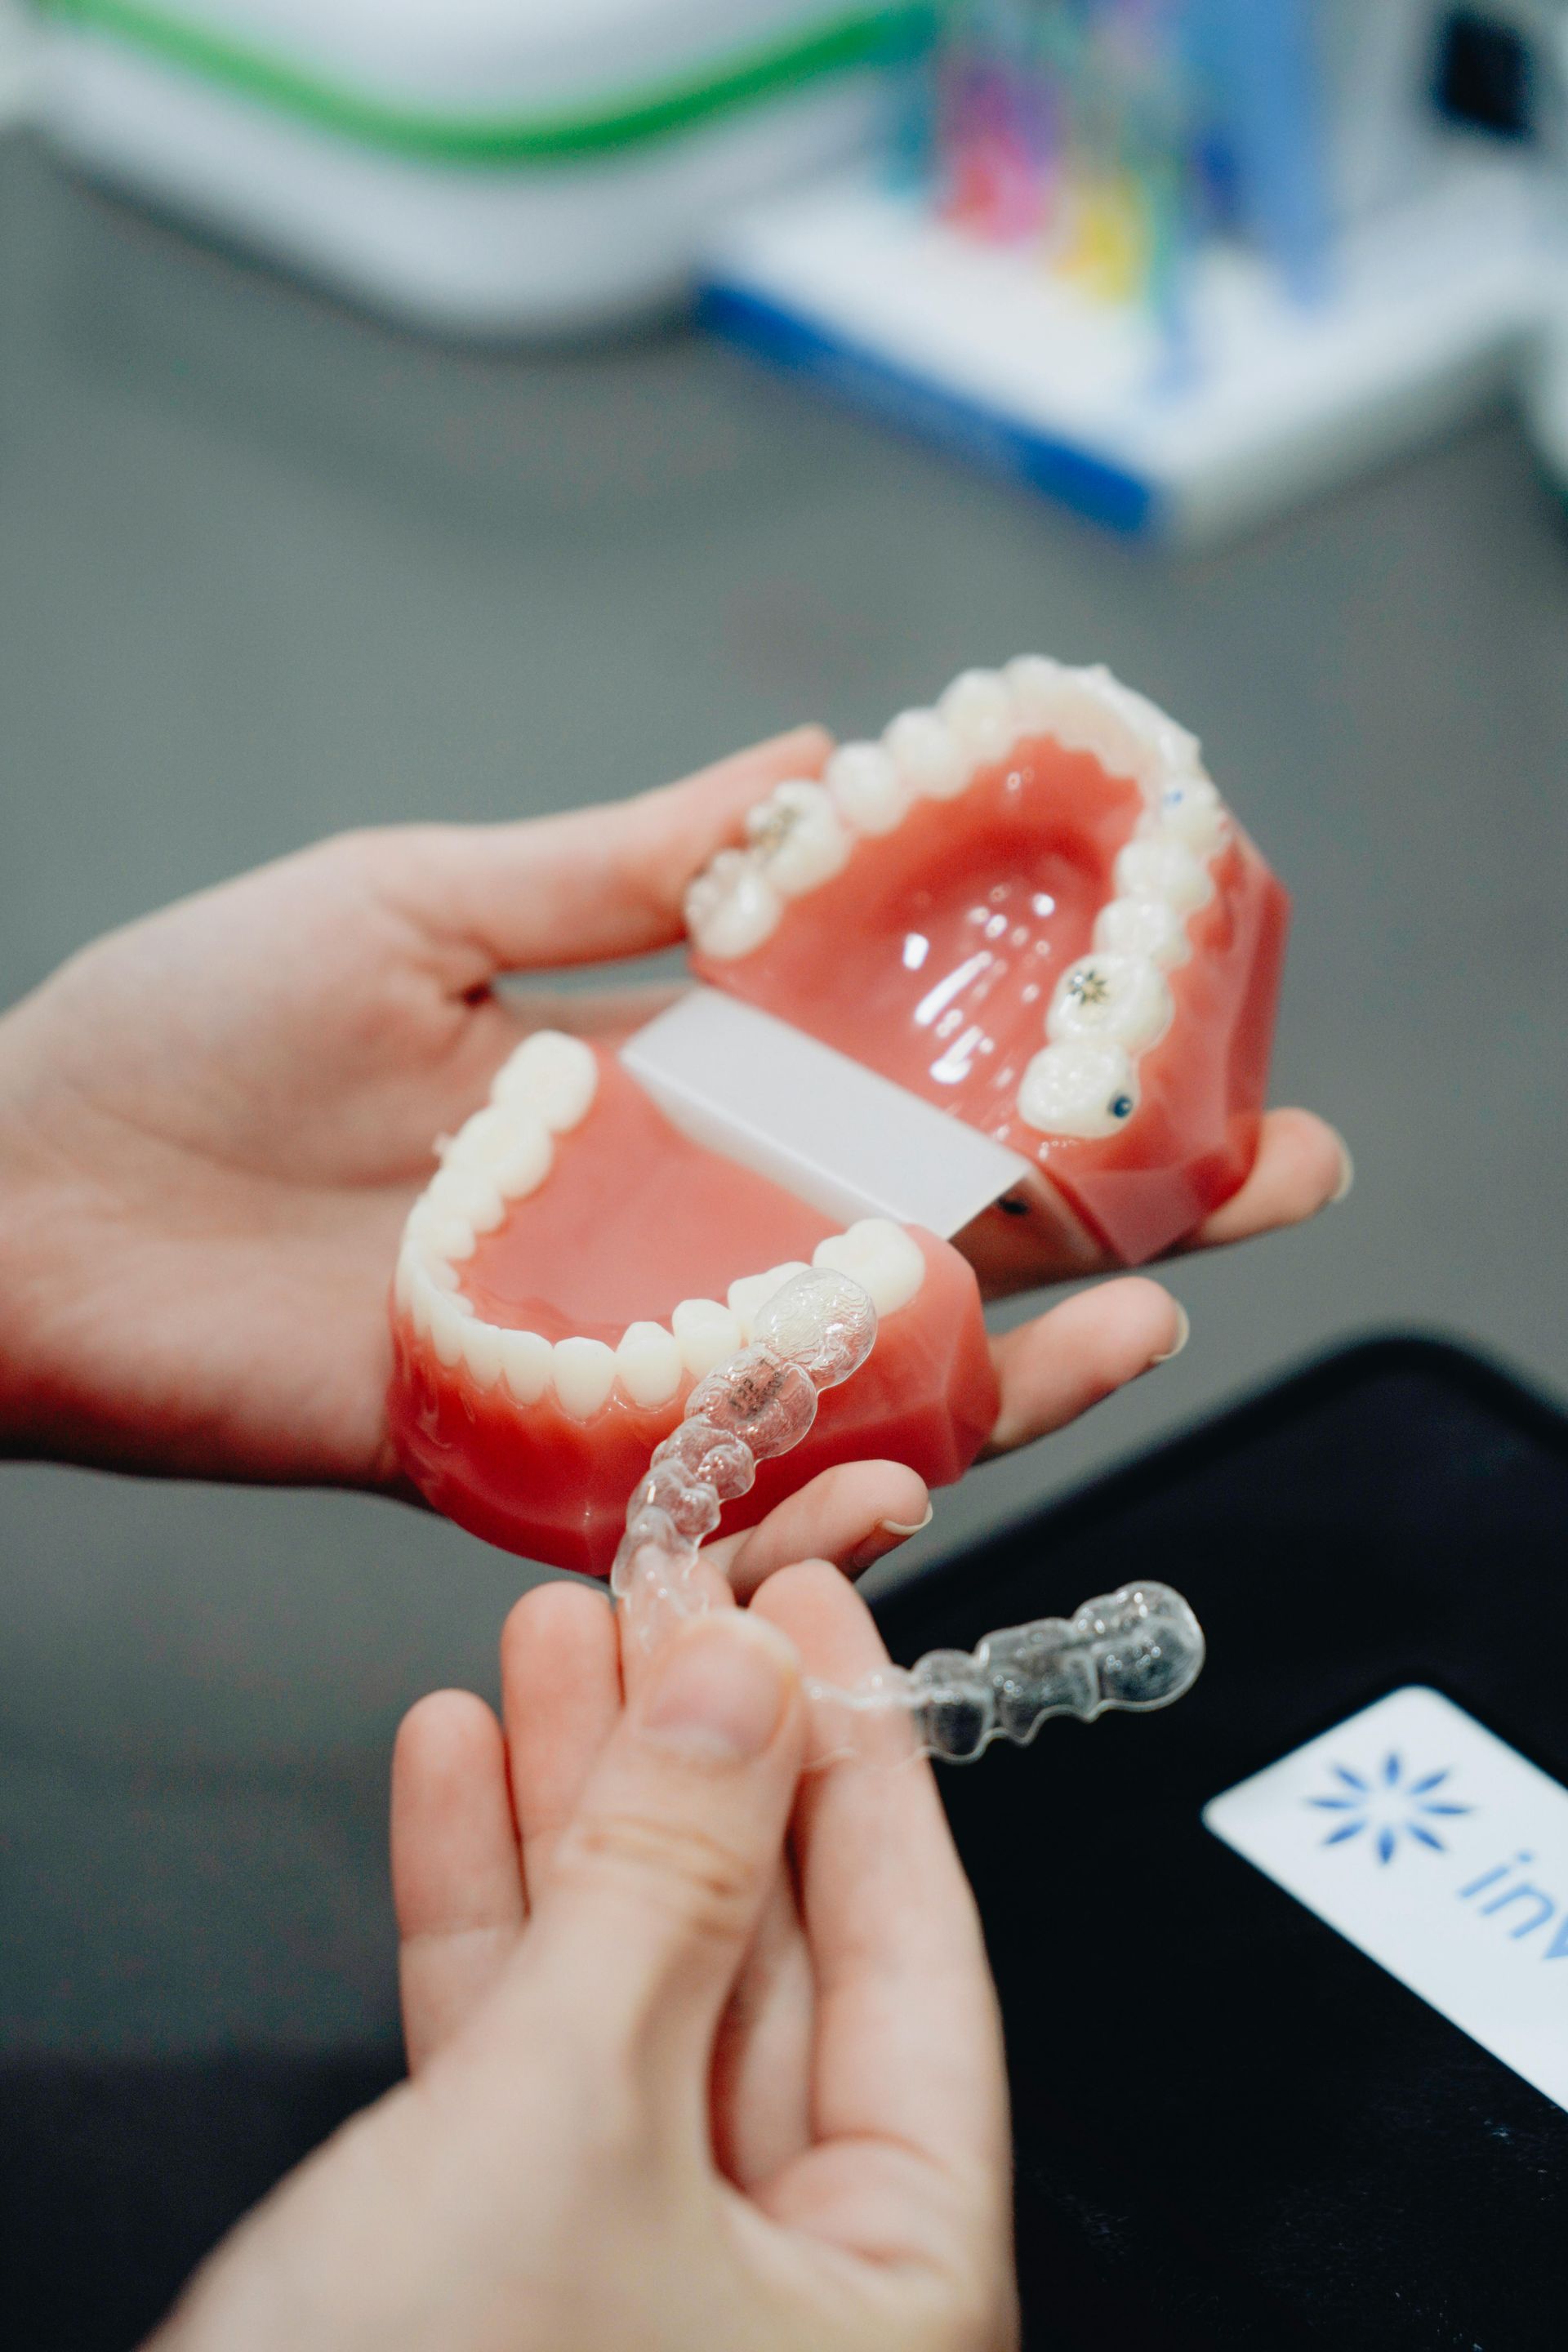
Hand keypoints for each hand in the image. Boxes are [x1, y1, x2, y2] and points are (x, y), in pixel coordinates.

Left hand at [0, 729, 1348, 1491]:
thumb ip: (621, 864)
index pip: (900, 1085)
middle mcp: (669, 1232)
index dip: (1049, 1065)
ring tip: (1148, 1323)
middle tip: (1273, 1183)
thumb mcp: (423, 900)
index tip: (1193, 1028)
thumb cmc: (186, 1031)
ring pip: (857, 1384)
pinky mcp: (529, 1463)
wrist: (12, 1199)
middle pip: (930, 1244)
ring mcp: (616, 1356)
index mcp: (660, 1090)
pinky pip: (707, 1498)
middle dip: (1112, 1224)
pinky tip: (927, 1464)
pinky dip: (819, 1500)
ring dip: (1015, 1371)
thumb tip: (816, 763)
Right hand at [153, 1560, 1017, 2351]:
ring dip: (577, 1812)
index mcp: (892, 2293)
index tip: (816, 1607)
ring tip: (547, 1644)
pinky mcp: (496, 2280)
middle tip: (661, 1595)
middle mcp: (786, 2296)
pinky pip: (514, 2060)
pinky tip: (459, 1774)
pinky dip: (479, 1917)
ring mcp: (635, 2285)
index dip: (859, 1758)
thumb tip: (746, 1682)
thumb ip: (666, 1887)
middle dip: (693, 1762)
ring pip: (626, 1992)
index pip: (914, 1956)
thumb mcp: (566, 2127)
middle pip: (759, 1955)